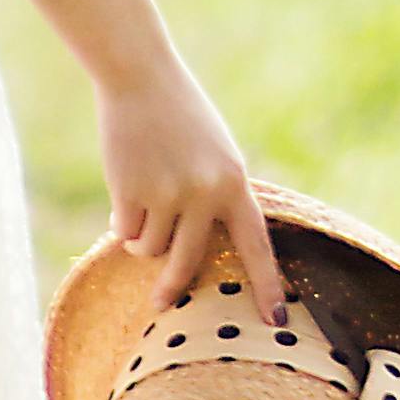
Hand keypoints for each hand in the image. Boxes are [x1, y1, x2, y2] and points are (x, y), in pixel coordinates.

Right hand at [99, 49, 280, 314]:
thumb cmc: (178, 116)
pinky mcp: (131, 191)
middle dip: (171, 287)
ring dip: (141, 238)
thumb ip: (215, 196)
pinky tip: (124, 187)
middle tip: (161, 304)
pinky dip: (121, 220)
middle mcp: (205, 193)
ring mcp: (167, 194)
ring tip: (139, 205)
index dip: (266, 286)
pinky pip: (125, 230)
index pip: (256, 246)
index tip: (277, 322)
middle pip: (188, 262)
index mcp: (235, 183)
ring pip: (151, 248)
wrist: (140, 78)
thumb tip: (195, 250)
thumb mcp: (213, 154)